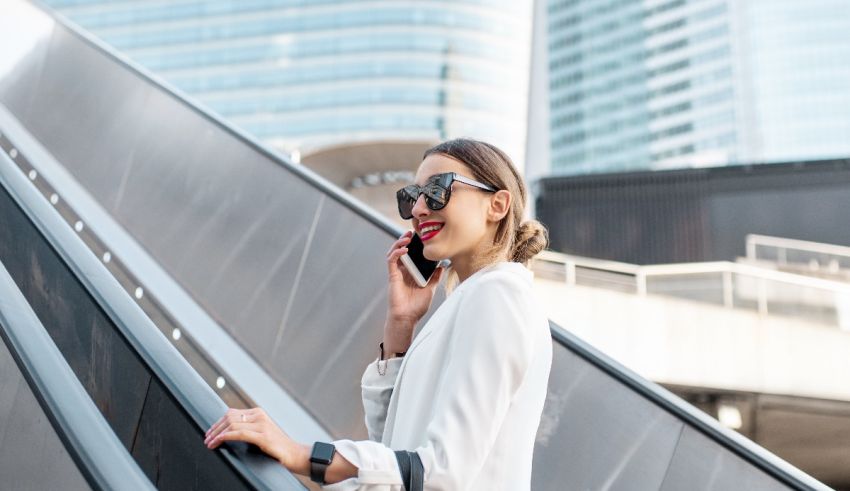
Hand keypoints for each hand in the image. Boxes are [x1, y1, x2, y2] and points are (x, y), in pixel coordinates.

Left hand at [204, 408, 303, 469]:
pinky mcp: (263, 436)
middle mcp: (260, 415)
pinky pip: (239, 433)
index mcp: (258, 413)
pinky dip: (225, 437)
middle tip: (206, 438)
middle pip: (229, 417)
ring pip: (232, 424)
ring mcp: (262, 425)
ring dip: (217, 434)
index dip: (218, 422)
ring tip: (210, 442)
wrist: (294, 454)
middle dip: (215, 428)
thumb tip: (229, 429)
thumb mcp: (261, 432)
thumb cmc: (277, 446)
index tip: (210, 432)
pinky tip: (218, 441)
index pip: (232, 412)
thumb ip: (249, 428)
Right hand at [384, 231, 443, 351]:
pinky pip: (391, 261)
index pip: (412, 254)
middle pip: (402, 250)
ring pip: (394, 252)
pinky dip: (396, 253)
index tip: (422, 236)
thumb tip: (442, 265)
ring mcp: (397, 273)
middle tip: (413, 231)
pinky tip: (404, 249)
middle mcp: (404, 271)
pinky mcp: (392, 276)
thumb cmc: (416, 306)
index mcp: (412, 272)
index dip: (415, 244)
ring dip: (399, 242)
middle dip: (406, 239)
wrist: (407, 318)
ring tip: (407, 237)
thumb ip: (435, 277)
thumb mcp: (430, 289)